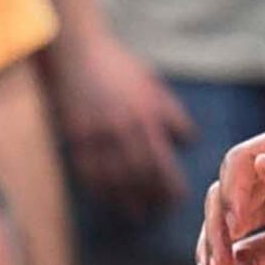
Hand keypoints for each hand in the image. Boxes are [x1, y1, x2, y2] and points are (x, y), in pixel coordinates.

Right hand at [49, 31, 191, 217]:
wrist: (78, 51)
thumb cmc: (119, 67)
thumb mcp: (152, 85)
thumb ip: (170, 113)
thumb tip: (188, 140)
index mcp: (147, 116)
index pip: (164, 161)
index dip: (171, 185)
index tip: (178, 198)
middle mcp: (124, 128)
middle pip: (141, 175)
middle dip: (152, 197)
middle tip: (159, 211)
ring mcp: (98, 133)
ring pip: (115, 178)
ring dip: (127, 200)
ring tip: (136, 213)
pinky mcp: (76, 135)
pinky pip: (89, 170)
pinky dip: (99, 188)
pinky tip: (107, 198)